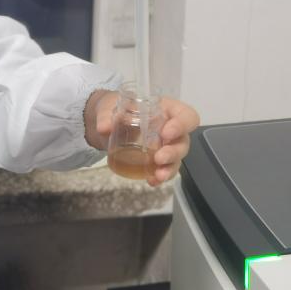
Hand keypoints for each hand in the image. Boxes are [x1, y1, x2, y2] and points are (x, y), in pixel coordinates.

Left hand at [85, 89, 200, 187]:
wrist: (110, 124)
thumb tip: (104, 127)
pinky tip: (152, 182)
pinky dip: (159, 176)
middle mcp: (171, 128)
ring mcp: (166, 146)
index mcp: (167, 109)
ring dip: (169, 168)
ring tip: (158, 176)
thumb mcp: (111, 107)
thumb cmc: (118, 109)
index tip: (166, 133)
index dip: (181, 125)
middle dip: (173, 152)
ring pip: (177, 158)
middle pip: (183, 141)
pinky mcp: (158, 160)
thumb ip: (107, 115)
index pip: (187, 116)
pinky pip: (164, 169)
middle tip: (159, 158)